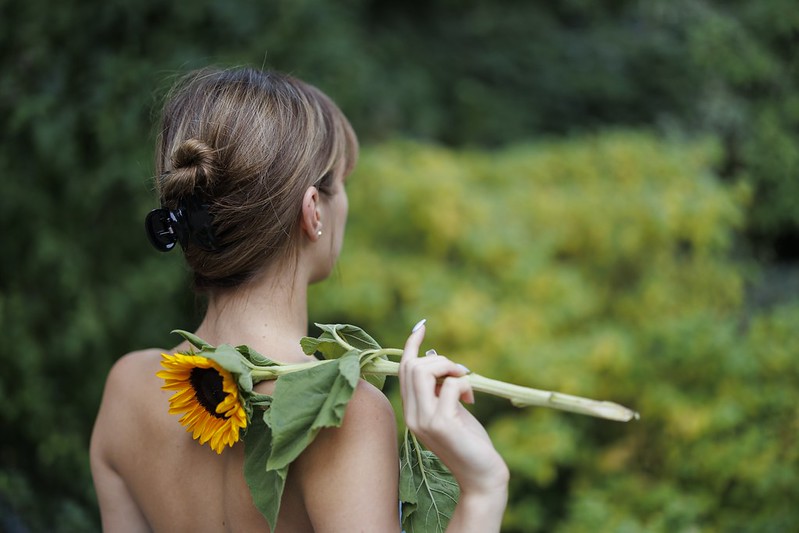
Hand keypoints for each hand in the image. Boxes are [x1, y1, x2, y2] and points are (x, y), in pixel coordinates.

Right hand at [399, 320, 508, 496]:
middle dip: (440, 360)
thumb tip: (438, 359)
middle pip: (412, 366)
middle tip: (461, 373)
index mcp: (412, 412)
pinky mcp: (440, 423)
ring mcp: (423, 420)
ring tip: (465, 381)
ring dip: (449, 368)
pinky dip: (463, 383)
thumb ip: (441, 389)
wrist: (481, 477)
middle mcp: (412, 416)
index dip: (410, 346)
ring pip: (424, 371)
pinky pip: (448, 385)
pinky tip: (471, 399)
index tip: (421, 327)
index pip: (403, 371)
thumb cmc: (471, 443)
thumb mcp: (452, 410)